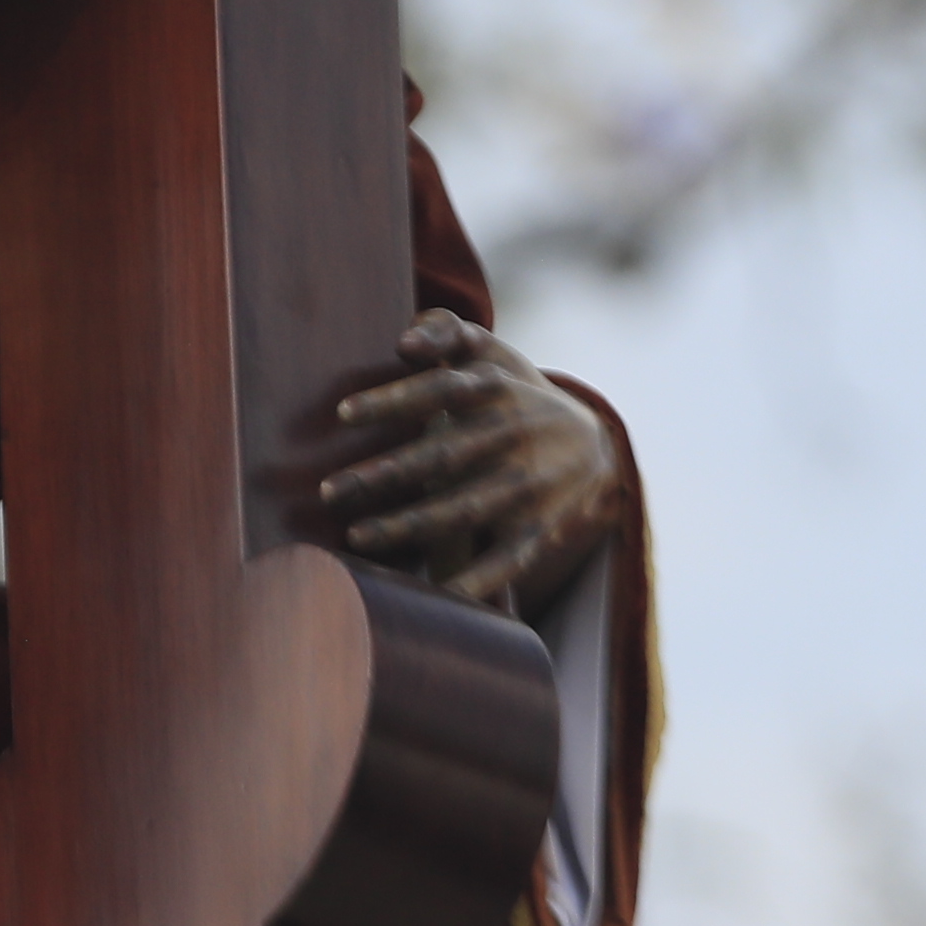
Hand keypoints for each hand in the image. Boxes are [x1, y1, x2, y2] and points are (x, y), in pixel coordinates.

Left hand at [313, 310, 616, 612]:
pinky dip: (475, 582)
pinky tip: (434, 595)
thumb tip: (405, 341)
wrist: (596, 445)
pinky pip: (507, 561)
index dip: (395, 400)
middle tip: (329, 491)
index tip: (343, 413)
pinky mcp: (540, 530)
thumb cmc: (514, 391)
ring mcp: (529, 487)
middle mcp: (515, 437)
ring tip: (357, 535)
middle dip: (386, 475)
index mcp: (497, 389)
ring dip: (410, 527)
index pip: (441, 391)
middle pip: (445, 455)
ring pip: (465, 511)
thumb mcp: (492, 351)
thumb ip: (446, 330)